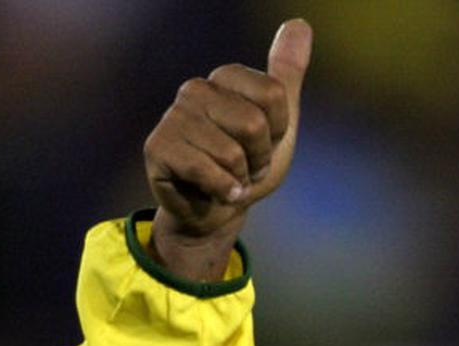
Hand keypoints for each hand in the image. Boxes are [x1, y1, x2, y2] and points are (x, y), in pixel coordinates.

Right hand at [143, 19, 311, 279]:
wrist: (220, 211)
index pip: (274, 96)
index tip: (263, 144)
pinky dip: (224, 191)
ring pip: (233, 153)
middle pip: (254, 125)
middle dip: (259, 159)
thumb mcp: (279, 122)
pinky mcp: (159, 149)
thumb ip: (287, 74)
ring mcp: (174, 117)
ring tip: (226, 177)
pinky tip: (214, 191)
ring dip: (240, 178)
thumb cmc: (248, 165)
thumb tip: (299, 22)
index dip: (277, 132)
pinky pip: (210, 172)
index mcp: (225, 79)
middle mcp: (196, 90)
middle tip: (244, 166)